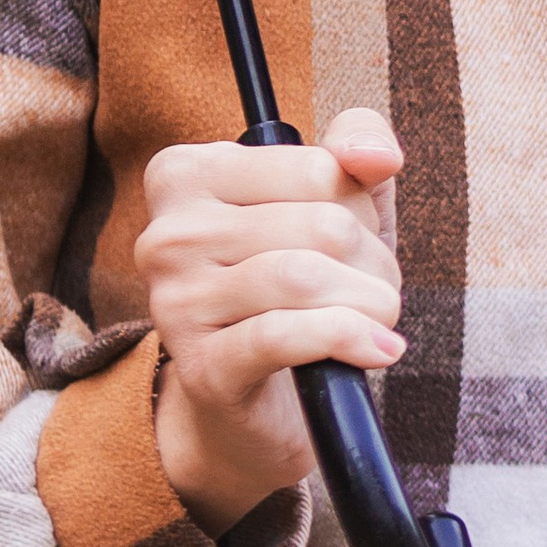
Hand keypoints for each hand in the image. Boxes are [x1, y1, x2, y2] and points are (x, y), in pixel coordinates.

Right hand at [137, 109, 404, 534]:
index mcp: (185, 174)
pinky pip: (285, 335)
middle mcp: (167, 234)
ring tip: (378, 318)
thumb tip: (377, 155)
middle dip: (373, 261)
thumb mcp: (338, 199)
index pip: (316, 168)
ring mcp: (176, 303)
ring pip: (305, 279)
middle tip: (372, 288)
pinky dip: (349, 338)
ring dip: (371, 302)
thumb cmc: (300, 284)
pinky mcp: (202, 367)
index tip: (354, 236)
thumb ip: (359, 145)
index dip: (360, 205)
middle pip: (321, 226)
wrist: (261, 401)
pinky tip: (379, 350)